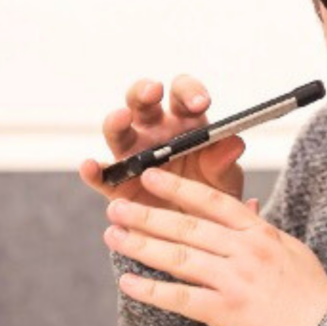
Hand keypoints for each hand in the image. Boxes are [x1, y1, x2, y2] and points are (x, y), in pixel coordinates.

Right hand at [79, 75, 246, 210]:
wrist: (196, 235)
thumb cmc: (212, 196)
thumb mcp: (225, 182)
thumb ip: (225, 163)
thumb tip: (235, 143)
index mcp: (186, 123)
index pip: (183, 95)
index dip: (189, 92)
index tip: (200, 102)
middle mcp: (155, 132)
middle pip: (143, 102)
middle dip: (145, 91)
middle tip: (154, 91)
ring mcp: (133, 155)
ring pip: (118, 130)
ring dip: (117, 120)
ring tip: (121, 117)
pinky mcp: (117, 184)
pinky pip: (102, 174)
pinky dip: (94, 169)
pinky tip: (91, 166)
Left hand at [104, 168, 326, 325]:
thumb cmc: (314, 299)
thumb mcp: (292, 254)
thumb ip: (266, 236)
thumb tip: (252, 218)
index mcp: (261, 234)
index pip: (213, 202)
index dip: (178, 187)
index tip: (151, 176)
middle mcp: (245, 252)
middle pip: (187, 226)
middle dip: (147, 214)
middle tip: (117, 206)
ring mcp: (234, 280)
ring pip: (178, 257)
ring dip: (140, 245)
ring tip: (113, 236)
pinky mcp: (225, 312)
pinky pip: (179, 297)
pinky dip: (150, 290)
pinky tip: (128, 282)